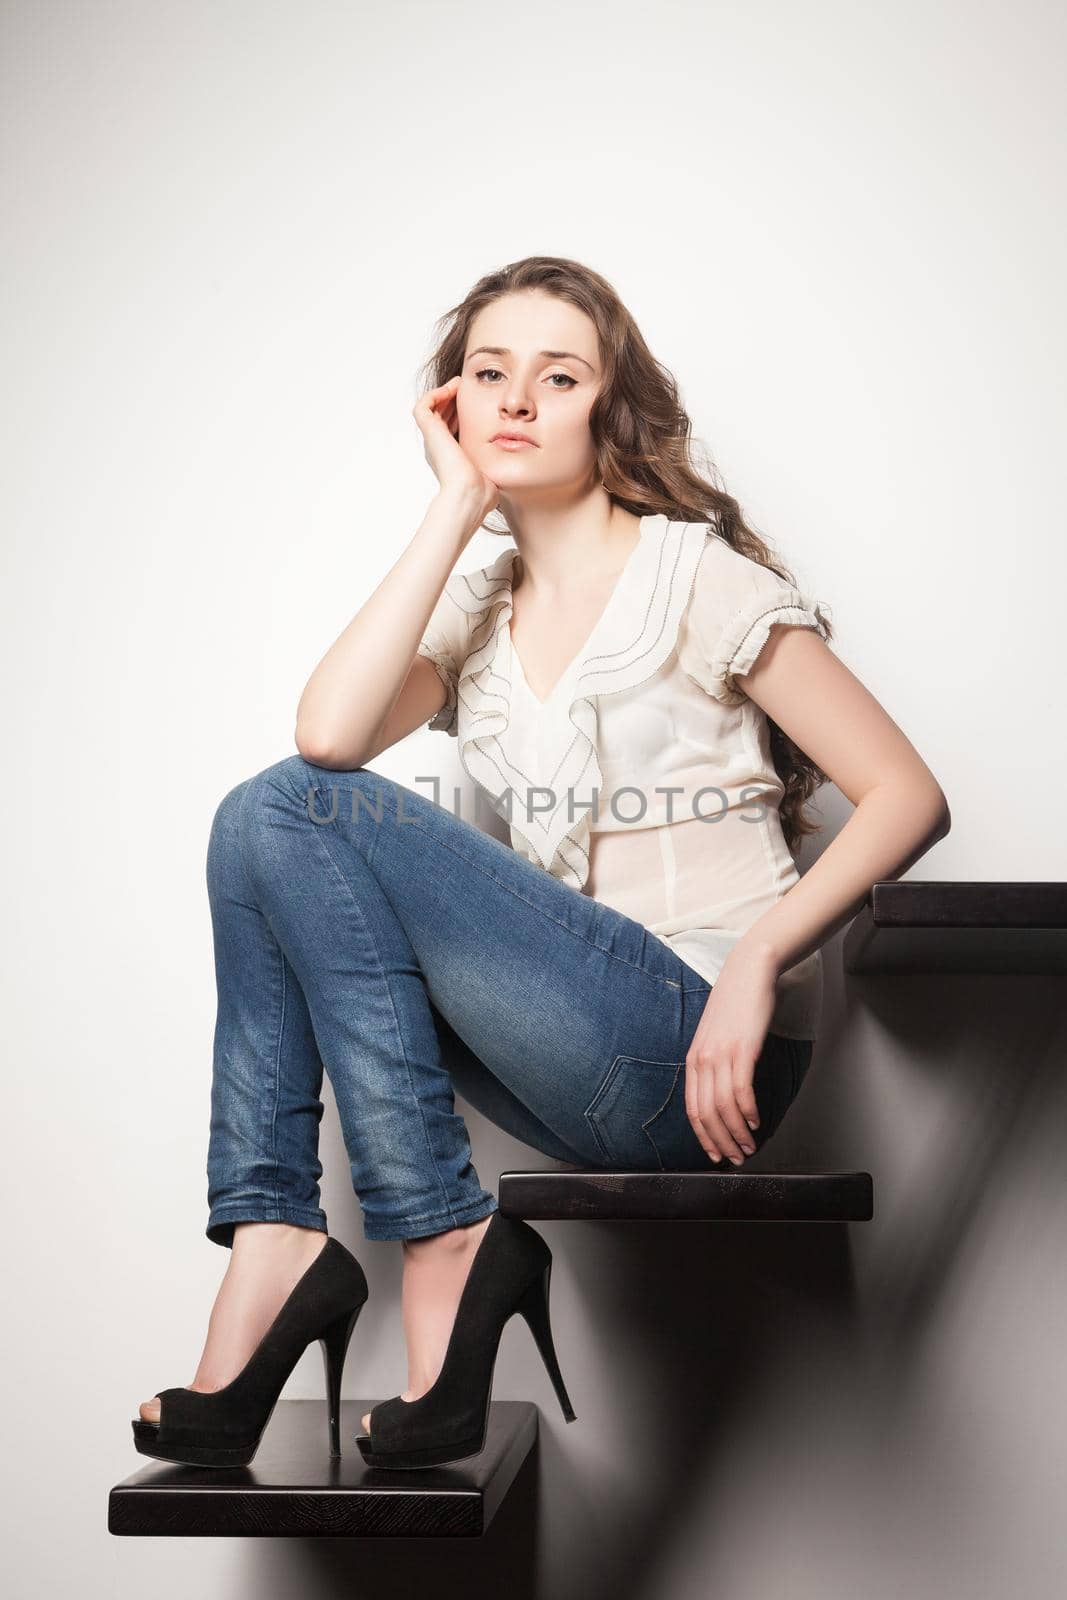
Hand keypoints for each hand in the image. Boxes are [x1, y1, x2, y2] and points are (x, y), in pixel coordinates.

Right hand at [414, 376, 499, 519]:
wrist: (470, 495)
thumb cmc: (483, 490)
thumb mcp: (491, 470)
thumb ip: (496, 461)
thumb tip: (511, 459)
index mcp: (450, 457)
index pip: (452, 428)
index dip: (461, 414)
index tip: (477, 402)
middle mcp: (438, 448)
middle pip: (441, 416)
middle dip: (452, 401)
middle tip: (466, 388)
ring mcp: (432, 440)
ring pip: (431, 409)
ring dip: (444, 394)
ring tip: (459, 384)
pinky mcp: (429, 433)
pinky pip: (423, 406)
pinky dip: (435, 394)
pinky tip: (453, 388)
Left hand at [684, 942, 779, 1164]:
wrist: (748, 972)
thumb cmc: (736, 1005)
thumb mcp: (716, 1037)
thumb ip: (715, 1064)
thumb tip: (723, 1093)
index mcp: (694, 1060)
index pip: (693, 1110)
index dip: (704, 1137)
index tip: (716, 1154)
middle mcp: (702, 1060)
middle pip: (706, 1114)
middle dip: (721, 1142)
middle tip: (736, 1158)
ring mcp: (721, 1054)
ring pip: (724, 1108)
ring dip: (738, 1133)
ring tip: (750, 1146)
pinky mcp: (741, 1049)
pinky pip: (741, 1091)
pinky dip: (748, 1112)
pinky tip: (757, 1122)